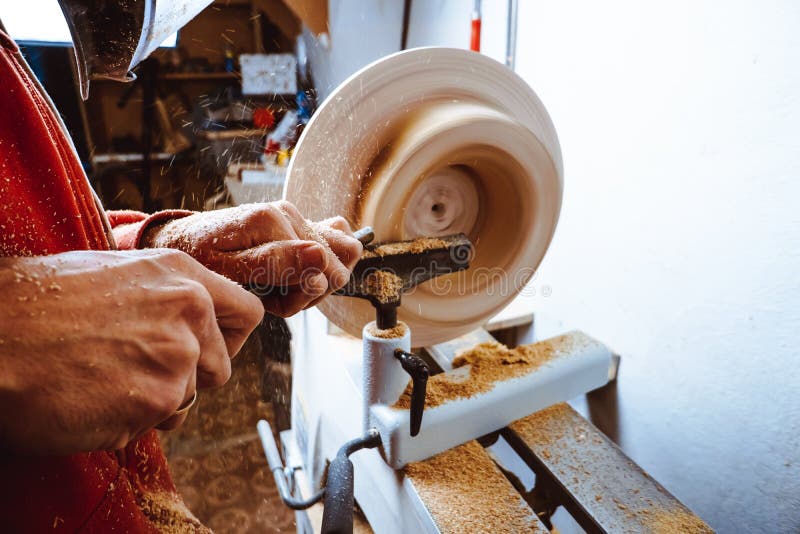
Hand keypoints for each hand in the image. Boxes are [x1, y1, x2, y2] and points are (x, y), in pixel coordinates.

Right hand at [0, 249, 262, 454]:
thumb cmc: (35, 305)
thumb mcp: (115, 276)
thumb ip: (165, 299)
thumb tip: (192, 323)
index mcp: (181, 274)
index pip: (247, 313)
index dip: (229, 340)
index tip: (206, 351)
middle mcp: (190, 310)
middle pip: (220, 367)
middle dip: (186, 379)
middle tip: (132, 371)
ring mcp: (177, 355)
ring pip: (188, 399)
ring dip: (154, 401)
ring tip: (102, 380)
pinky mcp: (157, 399)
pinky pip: (159, 424)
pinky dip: (130, 422)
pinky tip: (93, 399)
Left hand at [145, 201, 362, 316]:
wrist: (181, 242)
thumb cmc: (199, 260)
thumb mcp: (228, 271)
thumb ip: (274, 265)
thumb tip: (321, 257)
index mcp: (273, 221)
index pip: (326, 272)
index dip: (302, 298)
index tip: (270, 302)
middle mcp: (289, 211)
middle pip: (338, 264)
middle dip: (309, 291)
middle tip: (273, 295)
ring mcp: (295, 214)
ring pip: (342, 252)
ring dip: (317, 277)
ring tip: (283, 286)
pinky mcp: (297, 220)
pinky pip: (334, 240)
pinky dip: (318, 264)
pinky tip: (291, 274)